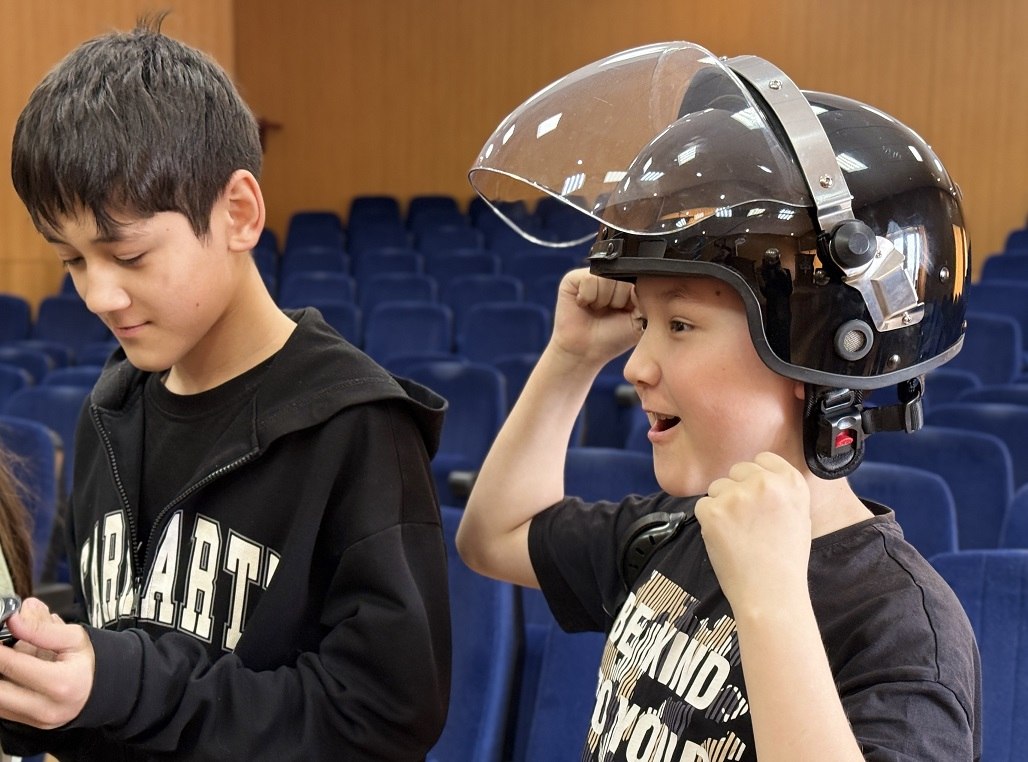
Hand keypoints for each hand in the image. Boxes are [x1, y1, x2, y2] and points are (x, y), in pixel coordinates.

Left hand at [0, 597, 94, 727]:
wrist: (99, 688)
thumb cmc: (87, 662)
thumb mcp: (74, 637)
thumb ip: (42, 627)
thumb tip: (15, 618)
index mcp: (63, 684)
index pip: (14, 665)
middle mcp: (48, 708)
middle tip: (1, 647)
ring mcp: (37, 720)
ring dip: (0, 678)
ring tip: (10, 659)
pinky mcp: (29, 724)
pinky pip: (3, 708)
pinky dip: (3, 688)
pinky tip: (12, 674)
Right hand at [549, 268, 637, 364]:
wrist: (586, 352)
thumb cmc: (613, 337)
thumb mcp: (640, 318)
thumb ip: (646, 297)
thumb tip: (643, 281)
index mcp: (630, 282)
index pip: (640, 276)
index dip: (636, 296)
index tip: (629, 312)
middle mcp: (611, 274)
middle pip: (624, 276)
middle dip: (620, 300)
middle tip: (610, 313)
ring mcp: (592, 274)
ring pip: (606, 278)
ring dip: (603, 301)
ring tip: (597, 310)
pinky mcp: (573, 278)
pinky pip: (589, 279)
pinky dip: (588, 298)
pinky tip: (584, 306)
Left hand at [695, 452, 811, 613]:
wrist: (771, 593)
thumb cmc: (785, 561)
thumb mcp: (799, 516)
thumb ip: (781, 490)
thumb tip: (758, 475)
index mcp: (791, 482)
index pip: (763, 459)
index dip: (756, 477)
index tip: (757, 496)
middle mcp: (765, 483)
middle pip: (737, 470)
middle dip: (737, 490)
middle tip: (746, 521)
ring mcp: (738, 495)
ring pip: (718, 487)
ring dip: (721, 506)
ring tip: (738, 534)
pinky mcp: (713, 510)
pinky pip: (702, 505)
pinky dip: (708, 522)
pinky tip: (725, 540)